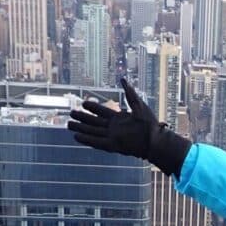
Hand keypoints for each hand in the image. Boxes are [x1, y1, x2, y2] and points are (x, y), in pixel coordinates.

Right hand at [68, 78, 189, 176]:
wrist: (156, 141)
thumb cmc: (150, 124)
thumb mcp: (139, 105)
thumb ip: (129, 94)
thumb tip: (123, 79)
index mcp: (119, 118)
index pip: (102, 112)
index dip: (93, 108)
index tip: (83, 103)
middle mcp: (114, 128)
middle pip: (94, 122)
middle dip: (83, 117)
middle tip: (71, 113)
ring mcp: (112, 137)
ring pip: (92, 131)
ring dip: (81, 128)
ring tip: (69, 124)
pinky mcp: (112, 146)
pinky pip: (96, 142)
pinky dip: (86, 140)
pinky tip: (76, 136)